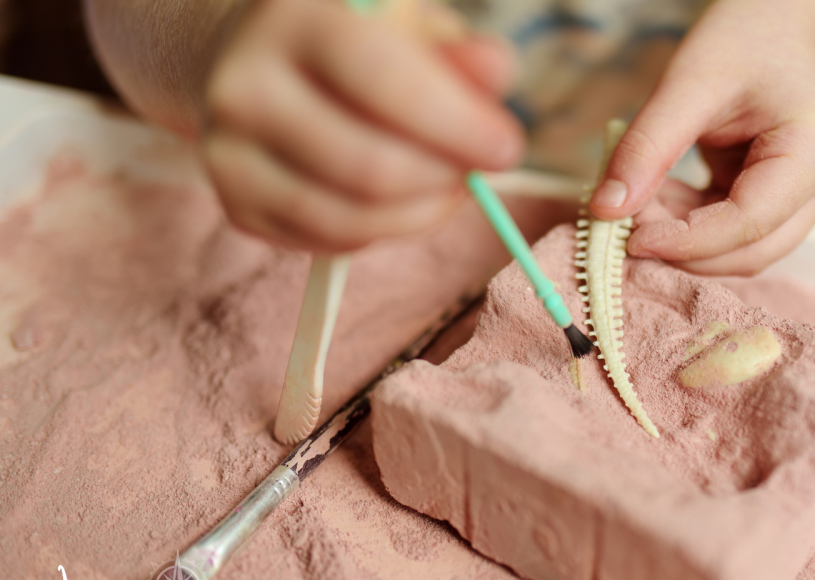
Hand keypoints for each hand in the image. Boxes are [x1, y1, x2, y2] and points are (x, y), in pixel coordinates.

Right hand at [202, 0, 524, 250]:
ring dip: (421, 212)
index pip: (385, 81)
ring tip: (446, 185)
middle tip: (476, 170)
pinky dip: (382, 229)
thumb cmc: (353, 40)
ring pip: (352, 217)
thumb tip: (495, 72)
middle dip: (444, 180)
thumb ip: (457, 52)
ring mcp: (227, 148)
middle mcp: (245, 82)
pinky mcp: (233, 201)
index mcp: (294, 15)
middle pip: (370, 168)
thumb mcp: (409, 25)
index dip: (456, 125)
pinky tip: (397, 197)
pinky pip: (331, 240)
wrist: (254, 57)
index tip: (505, 148)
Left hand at [587, 0, 814, 275]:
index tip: (630, 238)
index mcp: (814, 154)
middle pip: (750, 253)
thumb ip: (647, 148)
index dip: (687, 241)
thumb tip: (605, 211)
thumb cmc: (741, 42)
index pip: (749, 224)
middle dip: (684, 248)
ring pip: (739, 253)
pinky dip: (688, 227)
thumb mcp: (687, 84)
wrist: (775, 28)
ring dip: (683, 241)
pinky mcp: (781, 207)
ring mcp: (806, 203)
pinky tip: (659, 197)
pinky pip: (730, 237)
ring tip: (640, 201)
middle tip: (624, 225)